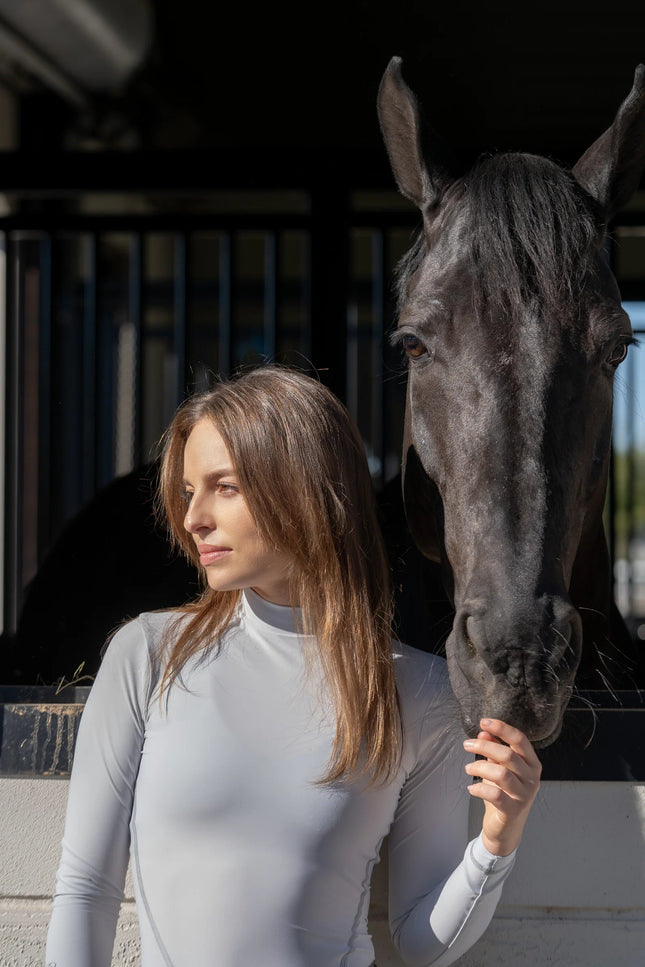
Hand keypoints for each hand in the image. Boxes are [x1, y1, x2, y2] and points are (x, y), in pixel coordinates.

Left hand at [463, 718, 541, 856]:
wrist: (506, 828)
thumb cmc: (503, 793)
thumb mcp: (499, 768)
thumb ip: (494, 749)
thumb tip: (484, 732)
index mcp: (532, 763)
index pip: (520, 740)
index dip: (502, 728)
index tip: (483, 722)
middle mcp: (532, 778)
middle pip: (508, 755)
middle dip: (484, 746)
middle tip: (467, 745)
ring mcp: (524, 795)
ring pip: (501, 773)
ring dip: (479, 767)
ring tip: (468, 768)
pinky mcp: (513, 810)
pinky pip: (495, 795)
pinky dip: (479, 788)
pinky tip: (471, 787)